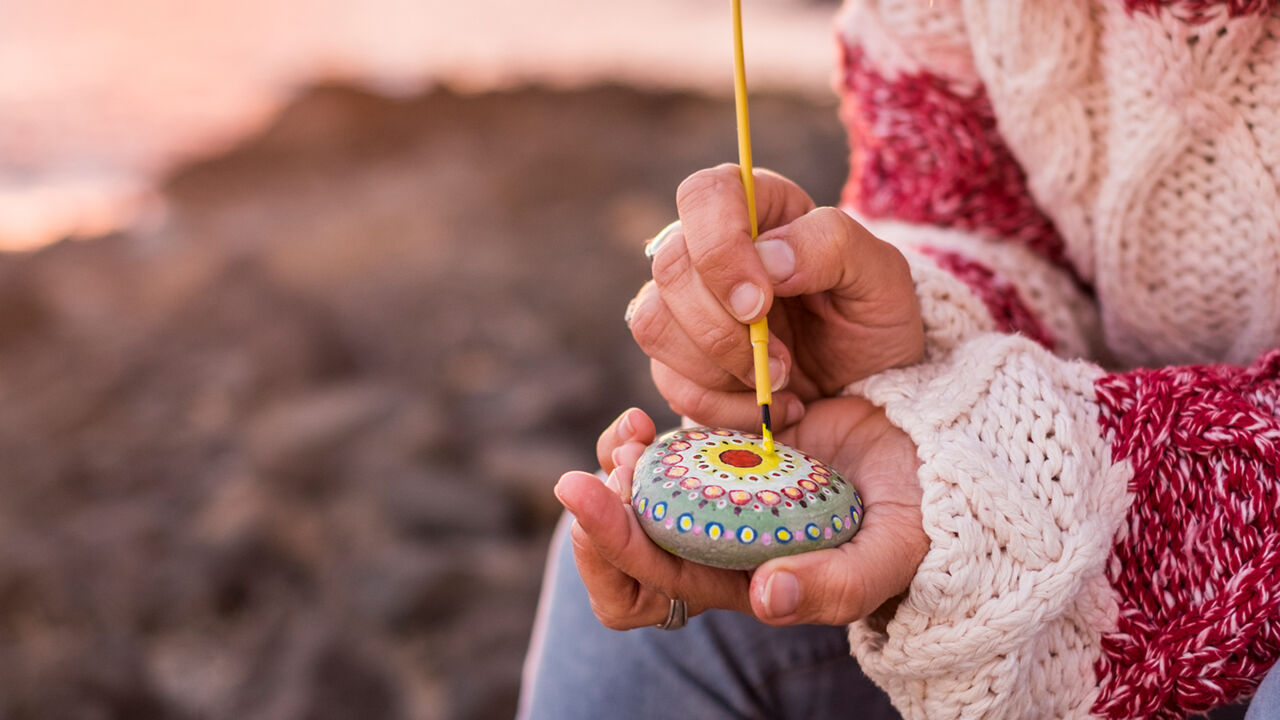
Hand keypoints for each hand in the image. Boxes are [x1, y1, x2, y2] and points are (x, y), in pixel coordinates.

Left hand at [555, 402, 926, 629]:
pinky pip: (662, 455)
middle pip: (628, 550)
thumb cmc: (919, 512)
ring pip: (637, 499)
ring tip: (627, 434)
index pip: (655, 586)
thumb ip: (838, 586)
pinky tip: (647, 419)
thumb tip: (764, 599)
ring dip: (617, 470)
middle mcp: (721, 545)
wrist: (931, 449)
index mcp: (747, 580)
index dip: (614, 551)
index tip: (597, 498)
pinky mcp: (724, 454)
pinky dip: (643, 440)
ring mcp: (718, 498)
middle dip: (599, 512)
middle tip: (594, 470)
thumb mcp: (892, 552)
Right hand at [628, 164, 923, 430]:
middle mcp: (708, 249)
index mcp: (758, 208)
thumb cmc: (873, 317)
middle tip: (782, 360)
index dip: (719, 249)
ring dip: (719, 367)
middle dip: (723, 328)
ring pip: (655, 324)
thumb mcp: (881, 276)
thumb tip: (767, 258)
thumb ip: (832, 246)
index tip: (759, 303)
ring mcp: (684, 305)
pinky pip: (668, 380)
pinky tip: (767, 405)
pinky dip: (721, 406)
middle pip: (670, 267)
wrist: (868, 386)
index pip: (704, 197)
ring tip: (780, 381)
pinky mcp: (677, 358)